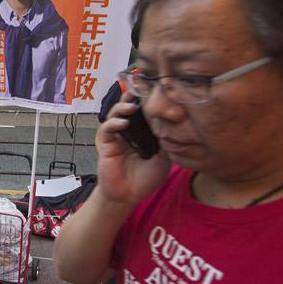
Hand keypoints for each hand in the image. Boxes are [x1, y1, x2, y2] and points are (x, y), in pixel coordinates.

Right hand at [95, 92, 170, 206]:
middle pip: (128, 107)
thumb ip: (167, 142)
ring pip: (115, 114)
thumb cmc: (145, 179)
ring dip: (122, 107)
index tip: (155, 89)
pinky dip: (113, 123)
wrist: (129, 196)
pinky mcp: (106, 144)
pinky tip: (122, 123)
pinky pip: (107, 129)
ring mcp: (116, 136)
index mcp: (143, 133)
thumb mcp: (164, 159)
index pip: (144, 111)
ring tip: (132, 105)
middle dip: (133, 96)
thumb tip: (176, 125)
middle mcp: (129, 131)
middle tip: (140, 88)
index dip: (147, 100)